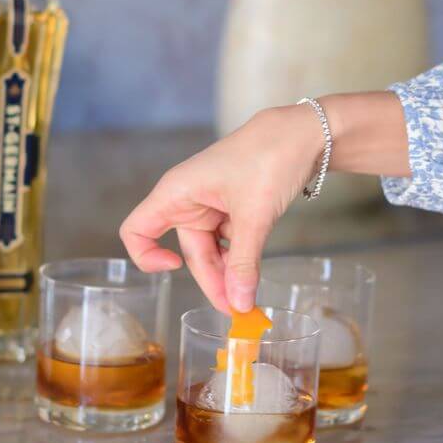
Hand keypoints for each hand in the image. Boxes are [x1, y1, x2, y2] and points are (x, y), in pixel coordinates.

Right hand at [120, 92, 409, 311]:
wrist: (305, 133)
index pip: (137, 231)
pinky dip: (239, 259)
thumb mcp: (255, 216)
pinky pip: (227, 241)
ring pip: (210, 250)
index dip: (146, 257)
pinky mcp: (230, 206)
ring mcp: (209, 203)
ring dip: (228, 273)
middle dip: (211, 280)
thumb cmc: (269, 158)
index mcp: (176, 192)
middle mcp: (187, 198)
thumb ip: (244, 262)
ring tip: (248, 298)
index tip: (173, 271)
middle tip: (237, 309)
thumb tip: (239, 303)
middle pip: (187, 251)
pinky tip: (253, 275)